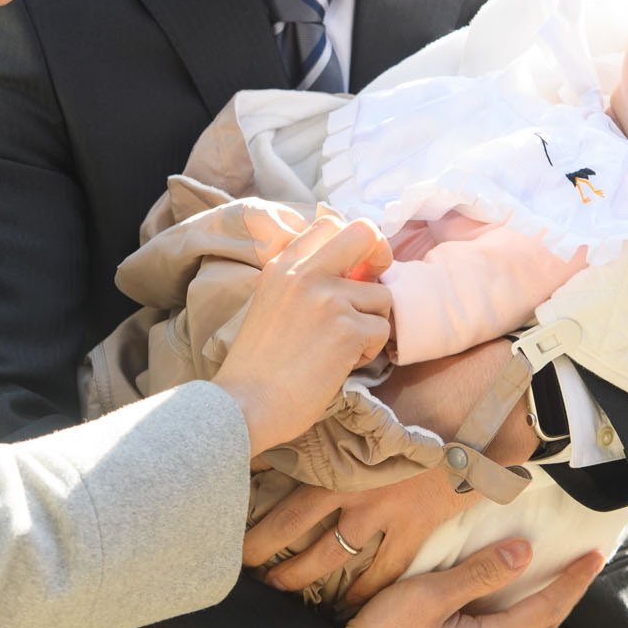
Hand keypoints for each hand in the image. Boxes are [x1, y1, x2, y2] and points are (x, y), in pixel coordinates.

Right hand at [211, 212, 392, 455]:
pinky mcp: (347, 330)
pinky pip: (381, 331)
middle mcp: (305, 273)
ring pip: (382, 295)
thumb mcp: (270, 302)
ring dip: (372, 322)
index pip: (329, 222)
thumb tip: (355, 271)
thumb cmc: (258, 365)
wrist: (245, 405)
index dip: (352, 244)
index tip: (354, 268)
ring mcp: (328, 299)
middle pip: (365, 232)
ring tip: (344, 347)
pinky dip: (369, 352)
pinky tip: (341, 365)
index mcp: (282, 265)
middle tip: (374, 286)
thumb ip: (304, 281)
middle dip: (380, 256)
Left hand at [245, 339, 538, 602]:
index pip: (277, 474)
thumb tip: (309, 393)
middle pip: (290, 526)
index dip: (249, 490)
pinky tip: (348, 604)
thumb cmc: (424, 383)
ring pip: (328, 556)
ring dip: (298, 574)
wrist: (477, 402)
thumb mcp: (371, 388)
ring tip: (279, 585)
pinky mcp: (412, 527)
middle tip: (240, 560)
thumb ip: (339, 401)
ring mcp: (380, 510)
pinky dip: (364, 592)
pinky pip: (382, 571)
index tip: (227, 498)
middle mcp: (348, 484)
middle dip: (260, 546)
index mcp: (334, 447)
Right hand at [326, 540, 604, 627]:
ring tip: (556, 584)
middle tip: (585, 567)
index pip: (546, 608)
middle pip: (543, 627)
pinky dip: (521, 621)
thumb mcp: (428, 596)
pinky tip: (511, 609)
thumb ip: (478, 574)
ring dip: (546, 611)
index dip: (572, 581)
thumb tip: (524, 554)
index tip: (595, 556)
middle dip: (567, 596)